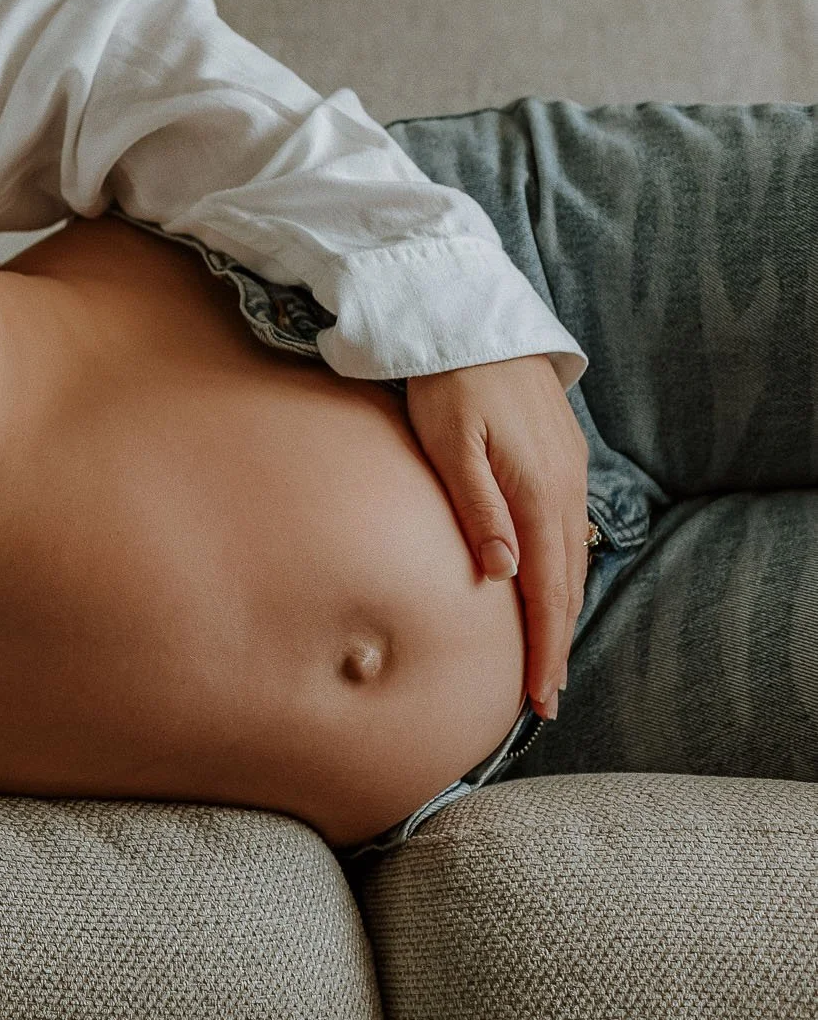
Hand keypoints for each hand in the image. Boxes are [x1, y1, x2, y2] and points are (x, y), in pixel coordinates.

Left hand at [405, 356, 592, 719]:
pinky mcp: (559, 461)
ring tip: (547, 661)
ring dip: (560, 614)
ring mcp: (567, 476)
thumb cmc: (448, 381)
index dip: (543, 648)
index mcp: (537, 495)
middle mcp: (563, 491)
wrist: (473, 318)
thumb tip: (502, 576)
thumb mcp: (450, 442)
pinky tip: (548, 591)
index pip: (546, 591)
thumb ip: (476, 508)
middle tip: (544, 702)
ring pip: (570, 562)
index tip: (537, 697)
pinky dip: (561, 574)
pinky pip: (568, 534)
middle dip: (556, 646)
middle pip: (565, 586)